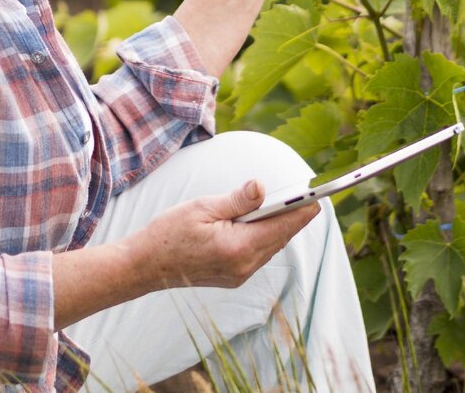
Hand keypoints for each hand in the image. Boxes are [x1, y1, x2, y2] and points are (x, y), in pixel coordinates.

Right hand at [128, 179, 319, 290]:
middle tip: (305, 193)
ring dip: (278, 225)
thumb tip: (262, 187)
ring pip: (271, 245)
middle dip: (292, 214)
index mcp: (239, 247)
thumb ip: (237, 200)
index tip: (319, 195)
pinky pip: (258, 253)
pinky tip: (261, 221)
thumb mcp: (203, 207)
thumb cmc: (169, 233)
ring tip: (286, 203)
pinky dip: (263, 236)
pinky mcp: (234, 277)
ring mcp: (240, 275)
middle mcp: (244, 266)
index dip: (302, 209)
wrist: (145, 266)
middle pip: (280, 236)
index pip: (283, 225)